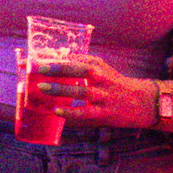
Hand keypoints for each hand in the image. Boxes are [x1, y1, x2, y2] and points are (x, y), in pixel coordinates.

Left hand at [29, 54, 153, 128]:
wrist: (142, 102)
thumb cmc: (114, 85)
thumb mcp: (100, 70)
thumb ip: (79, 65)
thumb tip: (53, 60)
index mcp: (97, 66)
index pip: (72, 59)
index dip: (50, 59)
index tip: (29, 59)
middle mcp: (101, 78)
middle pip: (79, 70)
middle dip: (57, 69)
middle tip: (37, 68)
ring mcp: (103, 96)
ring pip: (81, 91)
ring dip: (61, 89)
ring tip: (42, 88)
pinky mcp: (105, 112)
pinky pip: (86, 113)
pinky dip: (71, 112)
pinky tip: (57, 111)